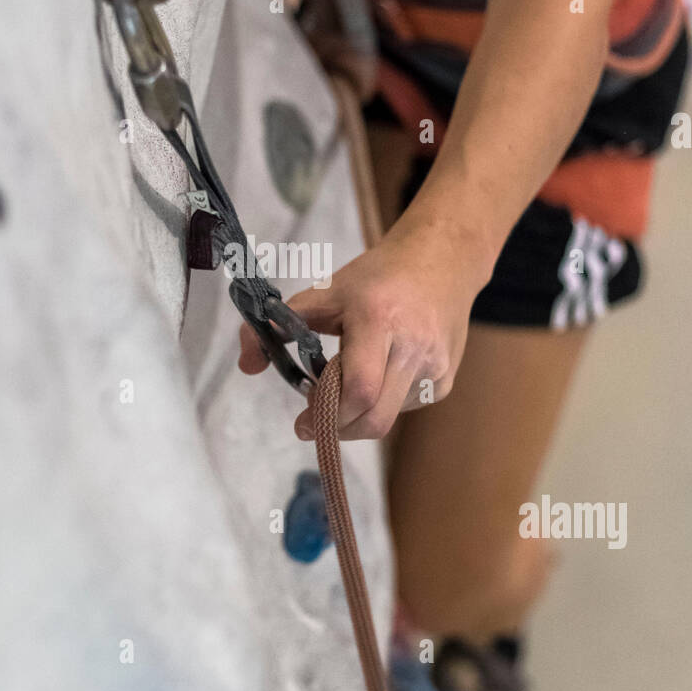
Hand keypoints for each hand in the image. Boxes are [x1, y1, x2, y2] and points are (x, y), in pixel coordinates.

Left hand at [237, 216, 491, 441]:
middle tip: (316, 419)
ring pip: (388, 418)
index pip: (359, 388)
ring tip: (348, 382)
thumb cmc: (377, 278)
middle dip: (339, 428)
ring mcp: (435, 369)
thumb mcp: (325, 291)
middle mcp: (414, 348)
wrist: (442, 262)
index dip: (327, 414)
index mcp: (380, 320)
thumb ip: (279, 325)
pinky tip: (379, 373)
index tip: (302, 421)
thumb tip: (247, 365)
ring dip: (358, 414)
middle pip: (375, 419)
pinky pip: (403, 408)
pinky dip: (380, 403)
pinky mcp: (444, 382)